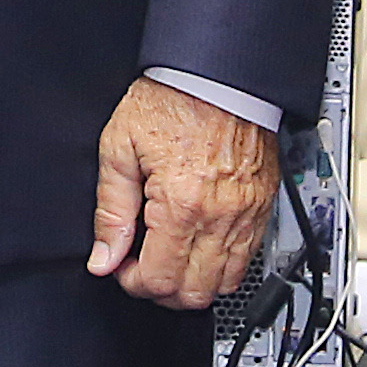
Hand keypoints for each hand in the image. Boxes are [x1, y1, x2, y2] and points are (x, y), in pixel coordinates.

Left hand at [88, 77, 276, 310]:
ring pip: (225, 284)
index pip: (159, 280)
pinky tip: (200, 248)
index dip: (132, 282)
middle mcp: (219, 216)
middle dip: (162, 290)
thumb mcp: (120, 147)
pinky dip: (222, 266)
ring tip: (171, 260)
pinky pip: (248, 259)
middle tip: (143, 268)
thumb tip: (103, 257)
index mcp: (180, 204)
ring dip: (194, 284)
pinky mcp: (263, 206)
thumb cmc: (172, 98)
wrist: (218, 73)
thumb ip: (110, 210)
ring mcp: (247, 214)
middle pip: (194, 294)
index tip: (121, 266)